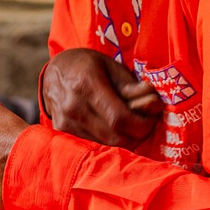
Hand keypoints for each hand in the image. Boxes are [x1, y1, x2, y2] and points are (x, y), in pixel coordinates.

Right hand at [40, 48, 163, 146]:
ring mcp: (65, 121)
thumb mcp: (111, 66)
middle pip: (114, 136)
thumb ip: (131, 86)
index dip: (141, 125)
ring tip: (131, 124)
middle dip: (136, 135)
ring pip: (105, 144)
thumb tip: (155, 102)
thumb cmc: (87, 65)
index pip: (120, 119)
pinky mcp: (62, 131)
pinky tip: (113, 127)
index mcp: (86, 85)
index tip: (152, 120)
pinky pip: (93, 142)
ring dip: (124, 139)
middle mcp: (73, 106)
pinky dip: (109, 139)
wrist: (54, 71)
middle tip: (145, 124)